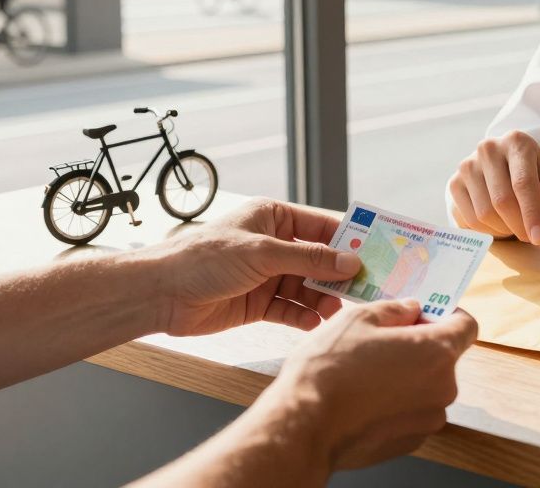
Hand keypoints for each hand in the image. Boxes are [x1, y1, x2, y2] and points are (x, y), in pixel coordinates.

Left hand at [143, 198, 360, 336]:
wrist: (161, 294)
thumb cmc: (204, 259)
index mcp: (274, 217)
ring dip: (324, 298)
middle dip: (340, 274)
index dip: (350, 240)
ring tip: (339, 310)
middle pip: (319, 259)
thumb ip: (308, 259)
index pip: (322, 226)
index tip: (377, 253)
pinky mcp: (259, 302)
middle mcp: (274, 244)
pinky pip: (291, 308)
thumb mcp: (262, 253)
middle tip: (367, 288)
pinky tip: (316, 322)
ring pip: (308, 286)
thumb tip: (350, 261)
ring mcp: (267, 274)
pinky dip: (305, 315)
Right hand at [267, 299, 477, 471]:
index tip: (425, 314)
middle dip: (419, 345)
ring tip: (367, 372)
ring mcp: (429, 419)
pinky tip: (365, 398)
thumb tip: (411, 309)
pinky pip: (413, 411)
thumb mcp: (359, 319)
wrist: (305, 426)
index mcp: (437, 352)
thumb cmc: (330, 371)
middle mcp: (443, 388)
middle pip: (444, 357)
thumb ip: (395, 309)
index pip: (466, 326)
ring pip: (426, 385)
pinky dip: (397, 402)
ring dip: (407, 375)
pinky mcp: (411, 441)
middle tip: (382, 340)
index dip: (447, 315)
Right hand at [447, 131, 539, 244]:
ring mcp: (467, 165)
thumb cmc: (536, 177)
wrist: (506, 171)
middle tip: (530, 237)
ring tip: (515, 226)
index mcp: (517, 142)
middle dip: (519, 226)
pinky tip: (498, 224)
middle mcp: (488, 149)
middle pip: (502, 200)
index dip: (532, 214)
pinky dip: (487, 231)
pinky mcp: (454, 183)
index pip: (523, 183)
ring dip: (504, 229)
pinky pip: (469, 220)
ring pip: (484, 213)